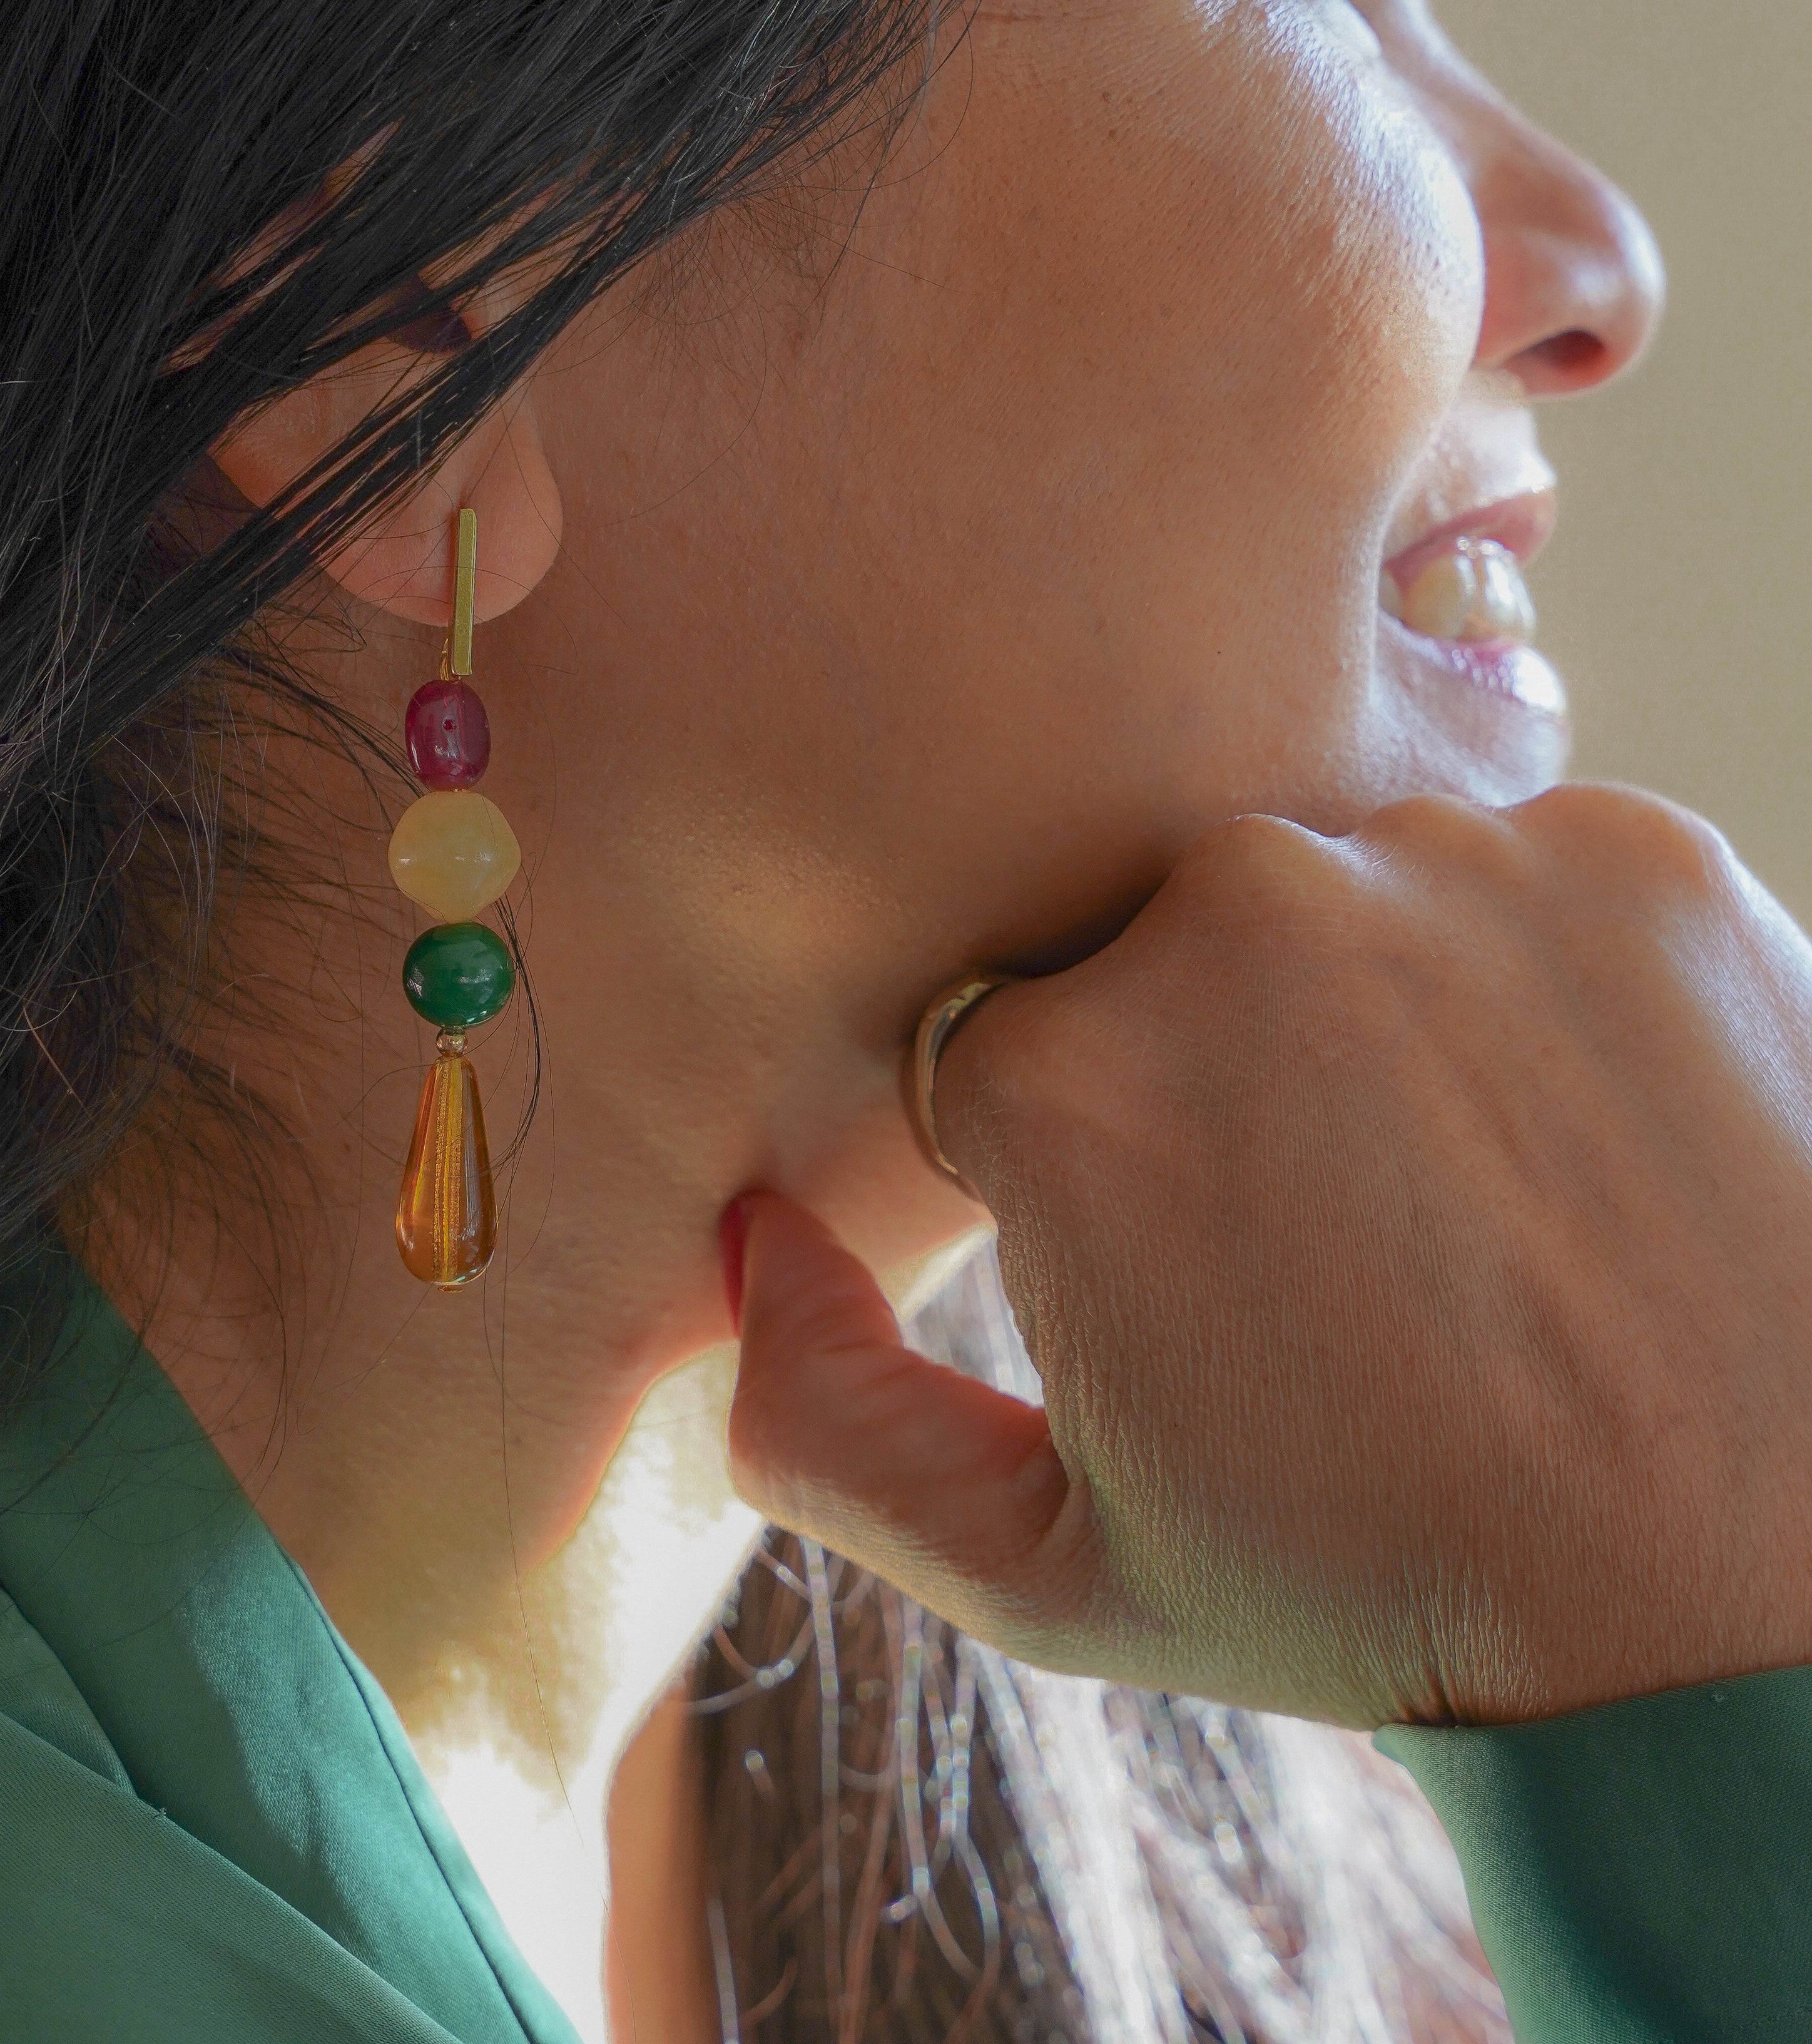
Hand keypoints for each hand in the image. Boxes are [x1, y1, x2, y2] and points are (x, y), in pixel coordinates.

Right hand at [727, 785, 1811, 1728]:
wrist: (1752, 1605)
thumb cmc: (1393, 1589)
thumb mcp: (1052, 1572)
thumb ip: (825, 1414)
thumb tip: (745, 1237)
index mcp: (1064, 1070)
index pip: (1014, 1050)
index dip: (1099, 1173)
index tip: (1207, 1270)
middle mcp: (1240, 909)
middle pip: (1173, 952)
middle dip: (1226, 1071)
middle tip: (1353, 1242)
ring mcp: (1453, 864)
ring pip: (1352, 897)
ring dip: (1388, 1010)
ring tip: (1488, 1196)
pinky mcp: (1637, 851)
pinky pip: (1526, 880)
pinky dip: (1548, 984)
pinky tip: (1595, 1137)